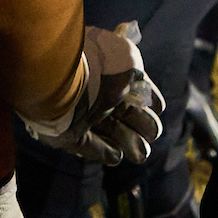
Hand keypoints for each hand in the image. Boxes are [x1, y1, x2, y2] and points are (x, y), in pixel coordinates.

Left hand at [20, 22, 161, 165]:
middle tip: (153, 133)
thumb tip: (143, 88)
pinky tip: (117, 156)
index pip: (132, 87)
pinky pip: (88, 146)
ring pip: (109, 130)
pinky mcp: (67, 135)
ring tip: (142, 154)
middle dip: (142, 124)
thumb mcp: (128, 60)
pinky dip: (103, 152)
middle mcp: (94, 92)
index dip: (147, 99)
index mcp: (107, 71)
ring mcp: (80, 114)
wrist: (60, 79)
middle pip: (123, 112)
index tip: (158, 108)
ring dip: (128, 142)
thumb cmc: (96, 68)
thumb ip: (138, 75)